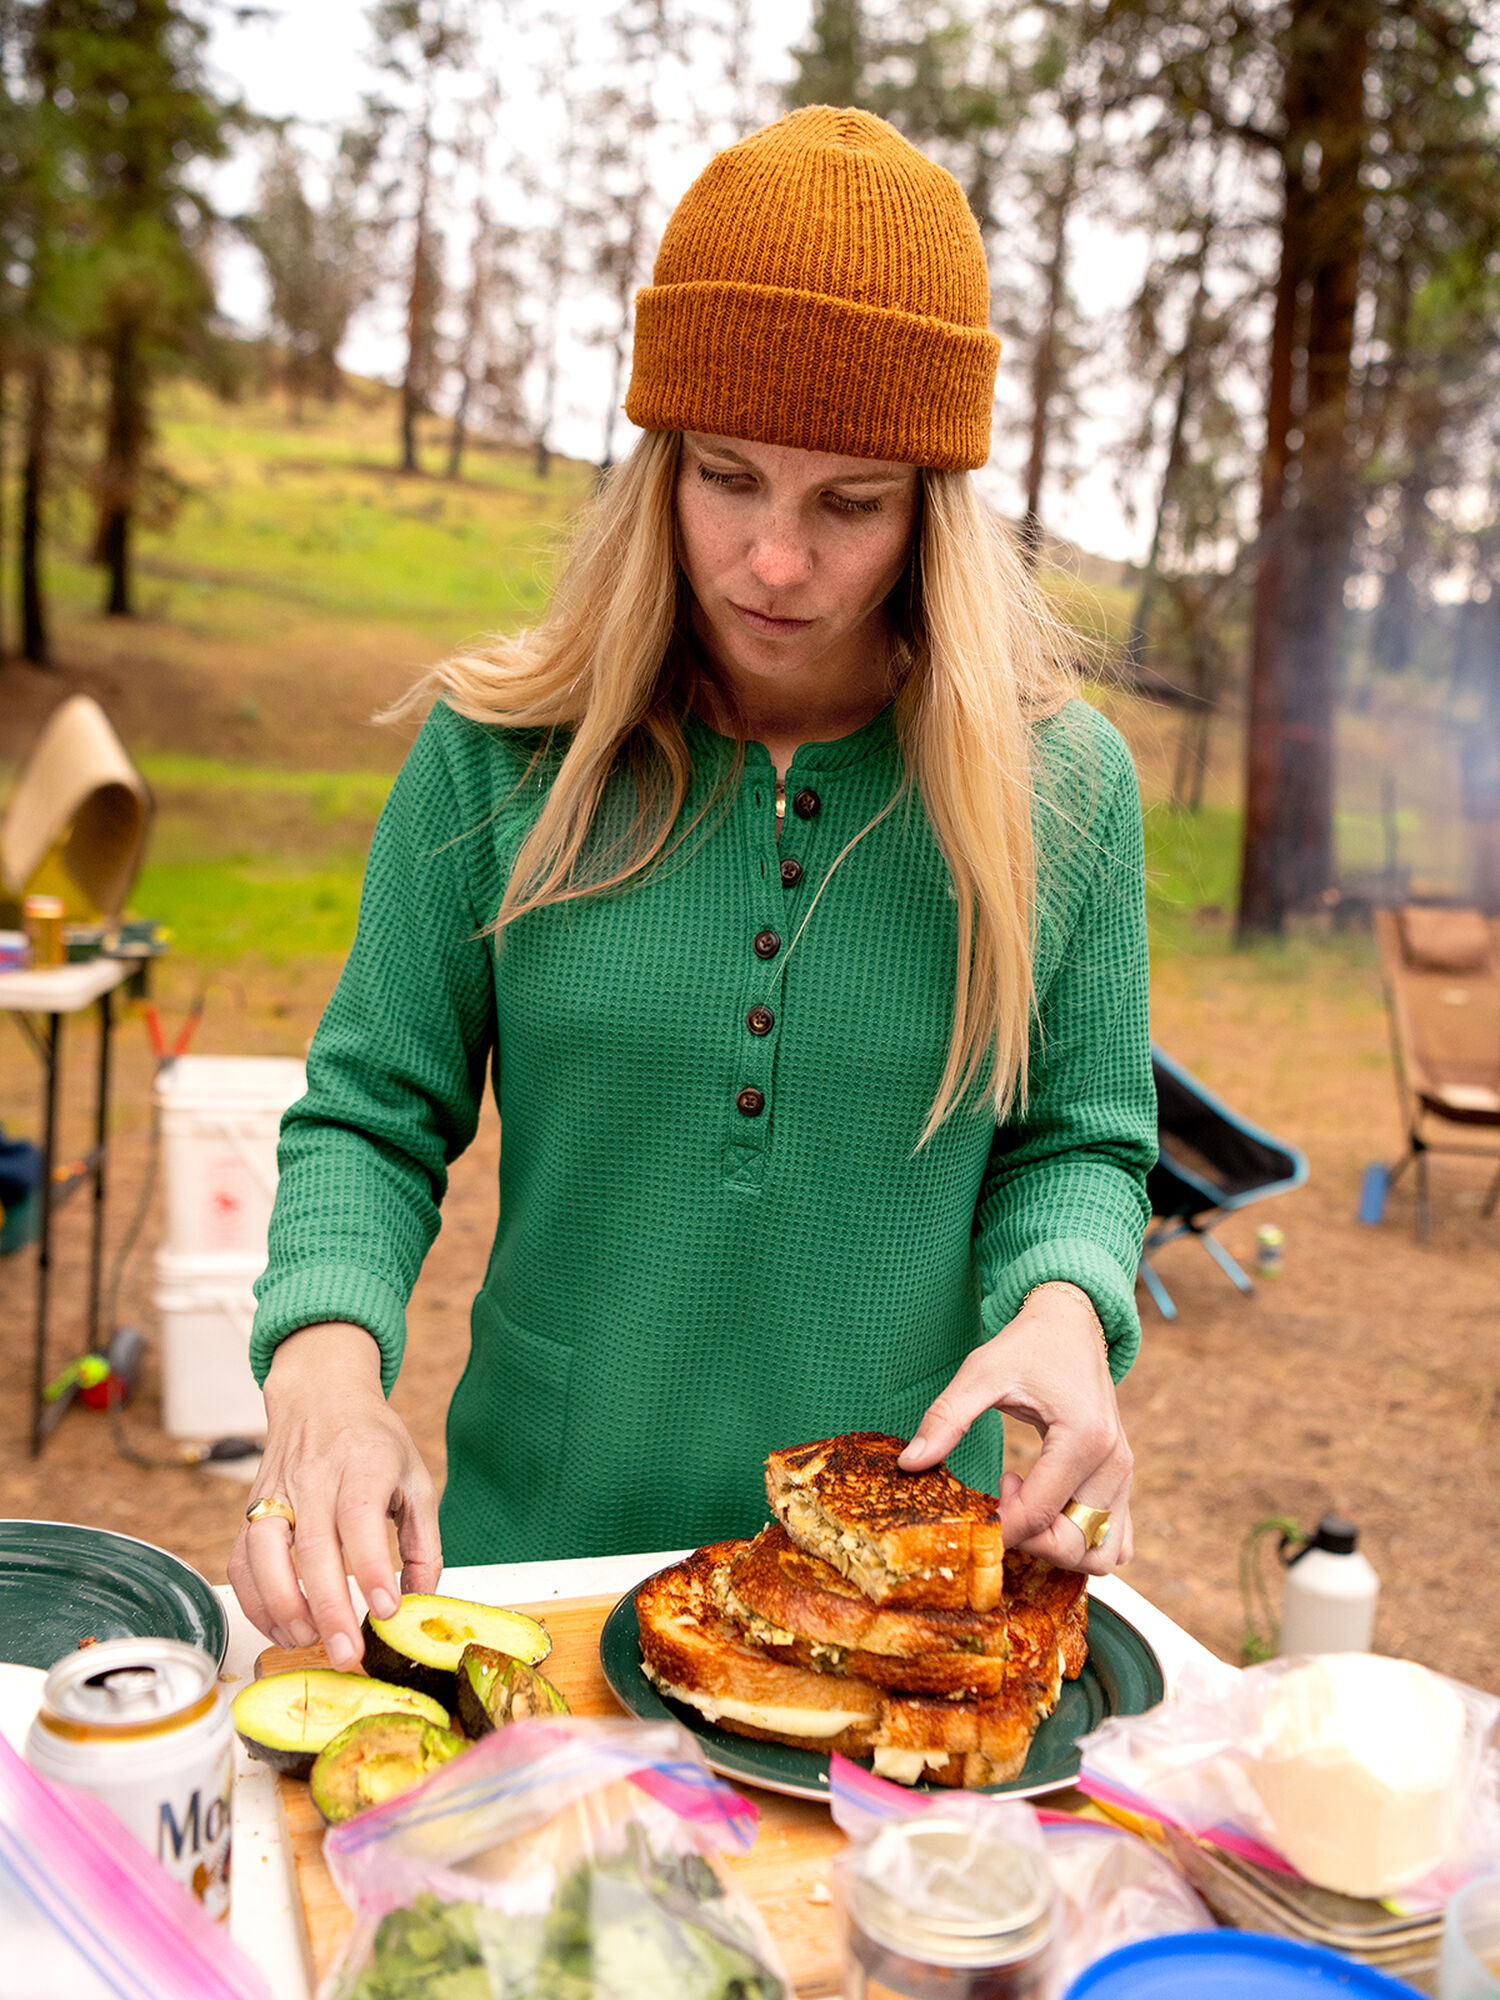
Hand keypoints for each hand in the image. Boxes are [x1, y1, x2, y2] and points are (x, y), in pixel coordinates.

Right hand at [227, 1323, 441, 1667]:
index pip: (361, 1516)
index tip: (386, 1610)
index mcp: (364, 1462)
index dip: (371, 1567)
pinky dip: (255, 1602)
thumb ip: (423, 1542)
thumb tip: (418, 1600)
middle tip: (349, 1654)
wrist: (320, 1397)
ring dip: (283, 1607)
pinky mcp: (250, 1511)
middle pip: (313, 1545)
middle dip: (329, 1608)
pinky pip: (240, 1562)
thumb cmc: (373, 1442)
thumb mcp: (416, 1479)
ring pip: (263, 1554)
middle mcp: (315, 1477)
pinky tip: (282, 1627)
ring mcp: (275, 1493)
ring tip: (311, 1640)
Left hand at [898, 1285, 1132, 1573]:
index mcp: (1083, 1438)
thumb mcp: (980, 1372)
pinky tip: (1051, 1508)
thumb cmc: (1027, 1346)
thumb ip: (946, 1417)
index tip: (974, 1513)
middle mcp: (1113, 1462)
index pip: (1040, 1514)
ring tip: (1027, 1499)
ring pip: (1103, 1552)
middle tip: (1000, 1496)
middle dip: (1030, 1540)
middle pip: (1076, 1543)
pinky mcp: (1123, 1479)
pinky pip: (1117, 1538)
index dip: (1000, 1526)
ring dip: (1060, 1546)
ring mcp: (1124, 1474)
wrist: (1071, 1324)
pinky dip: (1084, 1541)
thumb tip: (909, 1463)